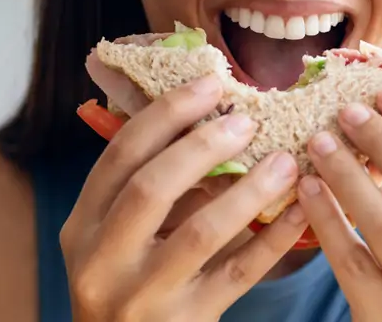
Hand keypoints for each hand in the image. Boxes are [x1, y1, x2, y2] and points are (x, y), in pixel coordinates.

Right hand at [60, 75, 307, 321]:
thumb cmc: (129, 286)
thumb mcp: (116, 239)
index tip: (210, 83)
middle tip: (248, 120)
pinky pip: (238, 274)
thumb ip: (149, 189)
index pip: (120, 154)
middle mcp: (102, 261)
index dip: (166, 113)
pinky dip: (273, 237)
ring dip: (249, 190)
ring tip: (285, 161)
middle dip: (204, 146)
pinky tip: (300, 210)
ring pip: (200, 232)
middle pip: (152, 187)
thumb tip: (213, 120)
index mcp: (81, 227)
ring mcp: (141, 297)